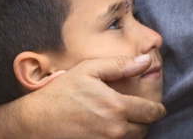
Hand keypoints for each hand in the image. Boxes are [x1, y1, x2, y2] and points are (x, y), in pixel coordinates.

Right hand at [0, 55, 165, 138]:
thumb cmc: (61, 92)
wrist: (35, 121)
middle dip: (145, 121)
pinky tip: (111, 130)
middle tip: (140, 113)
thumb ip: (120, 65)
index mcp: (116, 106)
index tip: (156, 107)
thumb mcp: (89, 70)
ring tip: (126, 121)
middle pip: (144, 129)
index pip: (151, 112)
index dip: (157, 109)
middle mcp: (114, 130)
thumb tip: (146, 61)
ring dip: (133, 131)